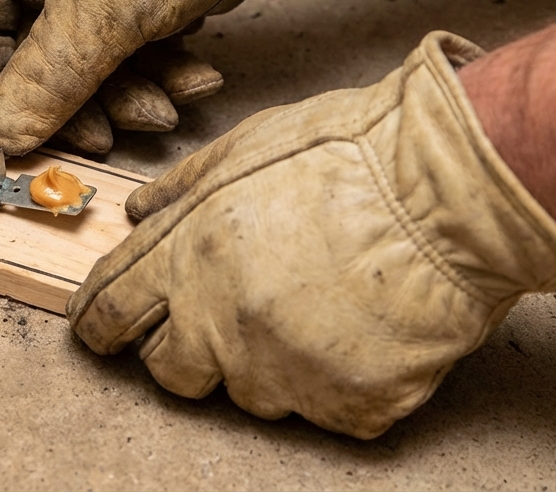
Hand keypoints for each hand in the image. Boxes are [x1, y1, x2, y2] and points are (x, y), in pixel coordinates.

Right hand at [0, 0, 367, 154]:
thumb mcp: (102, 7)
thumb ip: (46, 79)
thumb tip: (0, 135)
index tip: (21, 132)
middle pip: (37, 55)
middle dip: (80, 102)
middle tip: (110, 139)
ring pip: (93, 59)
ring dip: (132, 94)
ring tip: (175, 108)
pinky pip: (137, 47)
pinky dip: (165, 70)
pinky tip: (200, 78)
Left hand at [68, 32, 555, 438]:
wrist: (454, 192)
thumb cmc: (355, 155)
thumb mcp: (244, 147)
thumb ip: (179, 191)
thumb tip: (135, 214)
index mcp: (189, 258)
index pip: (110, 311)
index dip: (101, 323)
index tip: (102, 329)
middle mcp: (224, 325)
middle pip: (170, 372)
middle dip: (184, 349)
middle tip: (227, 315)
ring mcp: (286, 373)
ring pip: (250, 394)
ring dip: (266, 362)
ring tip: (317, 304)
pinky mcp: (348, 406)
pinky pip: (324, 409)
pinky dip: (336, 380)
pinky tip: (361, 328)